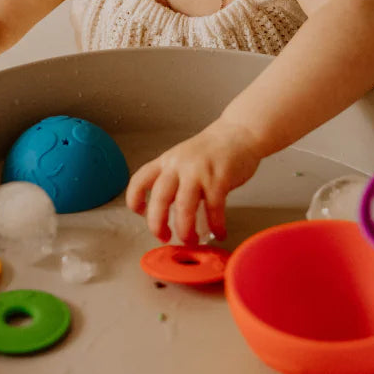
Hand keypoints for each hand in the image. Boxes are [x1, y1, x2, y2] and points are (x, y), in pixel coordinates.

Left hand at [125, 120, 263, 243]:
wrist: (239, 132)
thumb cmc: (212, 151)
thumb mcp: (184, 160)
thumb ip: (174, 182)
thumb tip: (169, 213)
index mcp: (166, 162)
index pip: (140, 180)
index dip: (134, 199)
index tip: (140, 213)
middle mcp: (178, 166)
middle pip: (160, 198)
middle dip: (158, 224)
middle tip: (164, 238)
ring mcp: (199, 172)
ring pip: (184, 207)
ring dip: (185, 229)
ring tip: (191, 241)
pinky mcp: (219, 178)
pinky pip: (214, 208)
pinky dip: (216, 225)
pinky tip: (219, 233)